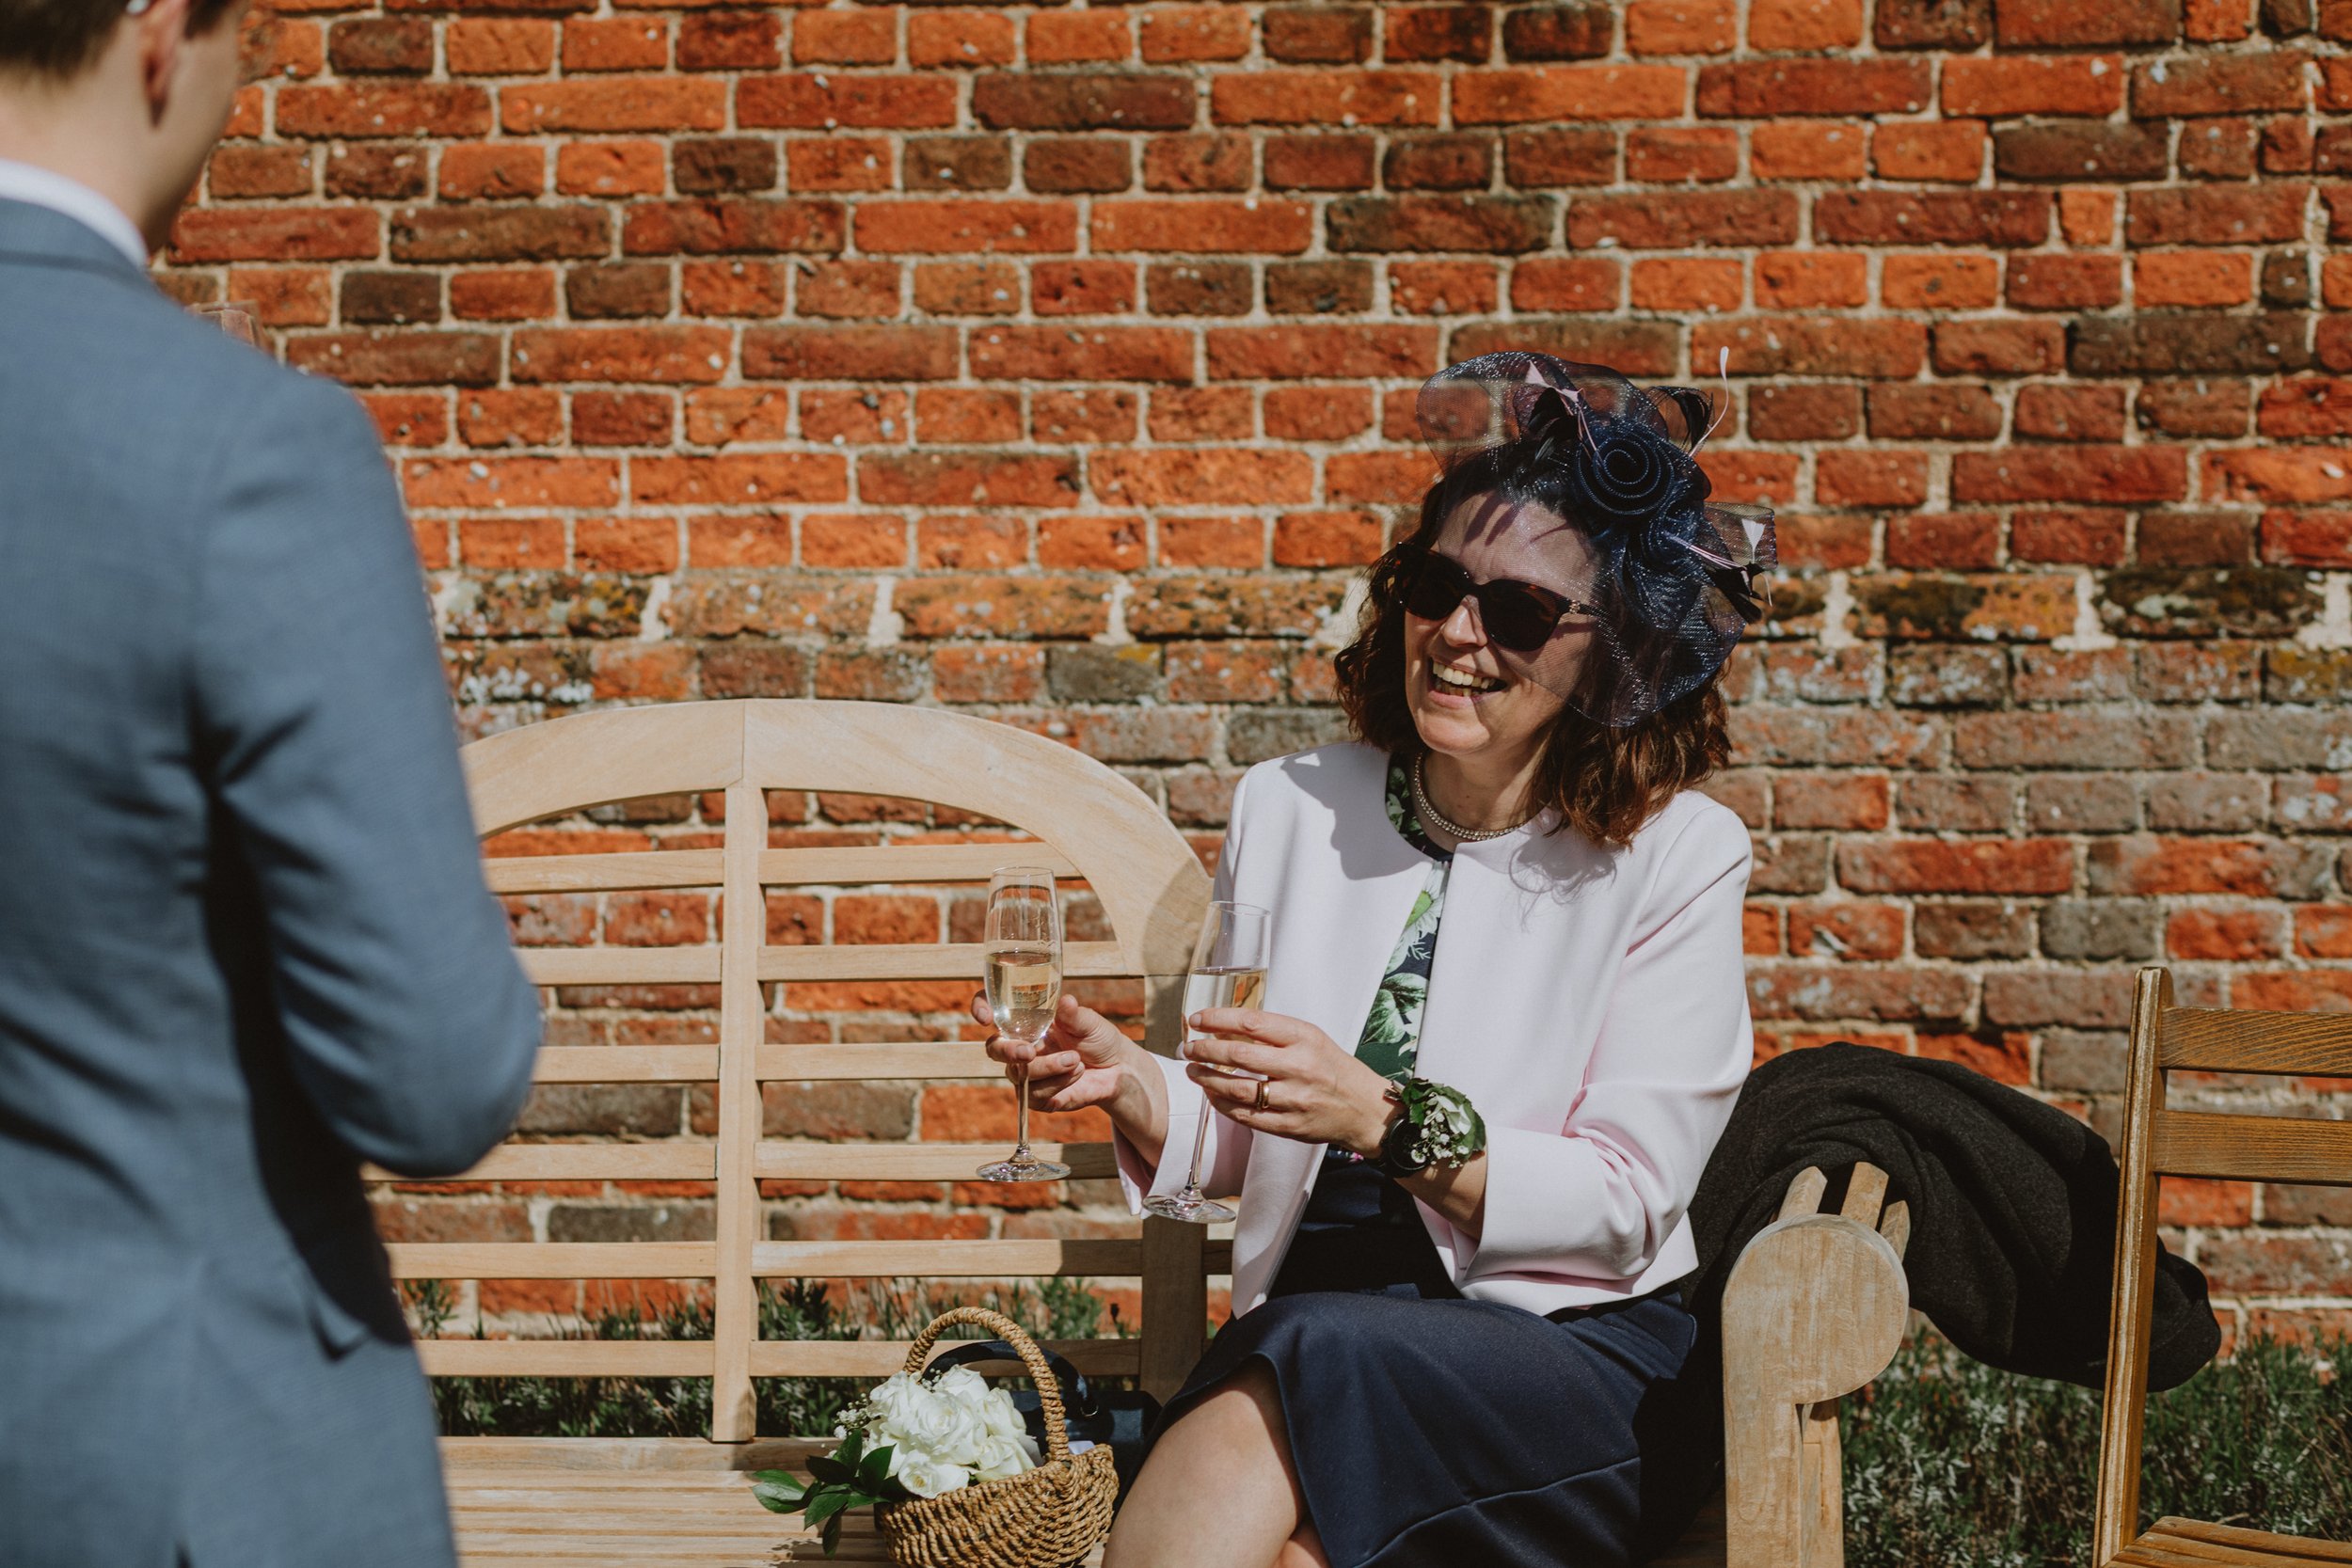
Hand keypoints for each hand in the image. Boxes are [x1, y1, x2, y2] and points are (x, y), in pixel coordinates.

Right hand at [971, 992, 1136, 1113]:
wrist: (1117, 1068)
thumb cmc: (1098, 1037)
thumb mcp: (1089, 1022)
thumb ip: (1074, 1014)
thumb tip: (1066, 1001)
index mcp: (1027, 1020)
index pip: (993, 1008)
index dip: (981, 1007)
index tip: (985, 1015)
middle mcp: (1021, 1045)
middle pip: (995, 1048)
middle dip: (1009, 1051)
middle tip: (1030, 1052)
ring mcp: (1027, 1072)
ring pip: (1018, 1074)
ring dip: (1048, 1067)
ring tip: (1076, 1060)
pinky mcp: (1037, 1096)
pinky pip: (1033, 1095)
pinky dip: (1057, 1084)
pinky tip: (1077, 1073)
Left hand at [1183, 1009, 1394, 1156]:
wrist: (1364, 1108)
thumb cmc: (1332, 1068)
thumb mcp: (1311, 1038)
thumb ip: (1274, 1032)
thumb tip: (1226, 1026)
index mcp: (1304, 1038)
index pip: (1252, 1023)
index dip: (1218, 1020)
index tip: (1197, 1020)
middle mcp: (1299, 1066)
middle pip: (1239, 1054)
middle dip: (1205, 1049)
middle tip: (1189, 1048)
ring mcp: (1295, 1099)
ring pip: (1238, 1088)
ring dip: (1207, 1078)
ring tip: (1193, 1071)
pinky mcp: (1289, 1126)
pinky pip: (1246, 1116)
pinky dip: (1222, 1104)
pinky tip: (1212, 1094)